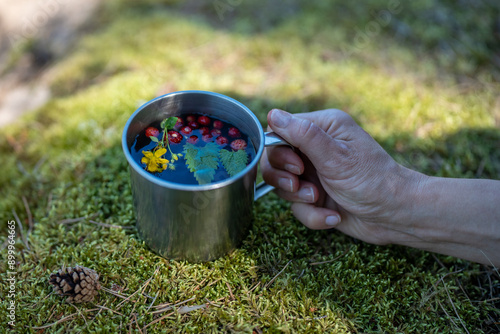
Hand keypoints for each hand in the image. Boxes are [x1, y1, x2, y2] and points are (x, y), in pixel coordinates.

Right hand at [261, 108, 423, 244]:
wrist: (395, 217)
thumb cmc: (373, 181)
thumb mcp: (336, 156)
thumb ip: (303, 135)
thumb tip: (273, 115)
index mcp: (323, 128)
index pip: (279, 131)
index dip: (279, 151)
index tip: (296, 167)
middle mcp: (316, 148)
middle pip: (274, 159)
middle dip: (284, 178)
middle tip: (299, 185)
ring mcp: (314, 173)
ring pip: (283, 185)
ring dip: (299, 198)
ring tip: (319, 199)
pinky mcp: (316, 196)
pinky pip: (296, 206)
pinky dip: (312, 215)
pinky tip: (333, 217)